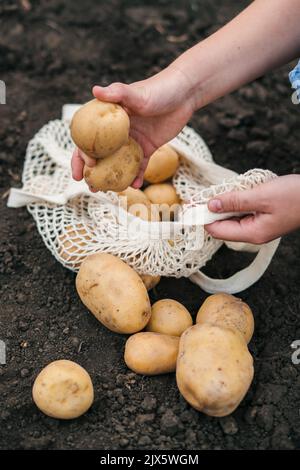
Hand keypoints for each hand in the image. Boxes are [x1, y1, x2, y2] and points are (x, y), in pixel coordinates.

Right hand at [71, 65, 194, 188]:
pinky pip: (140, 165)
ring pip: (118, 162)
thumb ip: (117, 93)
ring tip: (106, 191)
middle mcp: (117, 131)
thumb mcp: (137, 93)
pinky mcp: (147, 147)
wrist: (183, 94)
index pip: (90, 137)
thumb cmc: (158, 89)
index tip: (88, 166)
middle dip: (92, 171)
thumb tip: (95, 89)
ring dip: (111, 176)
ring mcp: (132, 140)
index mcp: (109, 117)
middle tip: (89, 186)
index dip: (84, 152)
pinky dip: (136, 176)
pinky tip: (133, 186)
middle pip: (100, 153)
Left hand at [205, 175, 299, 243]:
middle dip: (211, 210)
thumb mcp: (261, 196)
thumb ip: (234, 201)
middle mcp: (253, 234)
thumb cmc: (294, 196)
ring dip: (224, 205)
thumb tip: (210, 205)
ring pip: (231, 218)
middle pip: (222, 225)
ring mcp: (258, 227)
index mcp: (251, 233)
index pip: (217, 230)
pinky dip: (236, 203)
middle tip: (202, 194)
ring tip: (219, 192)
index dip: (202, 217)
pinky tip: (235, 192)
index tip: (191, 203)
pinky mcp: (263, 219)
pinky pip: (242, 213)